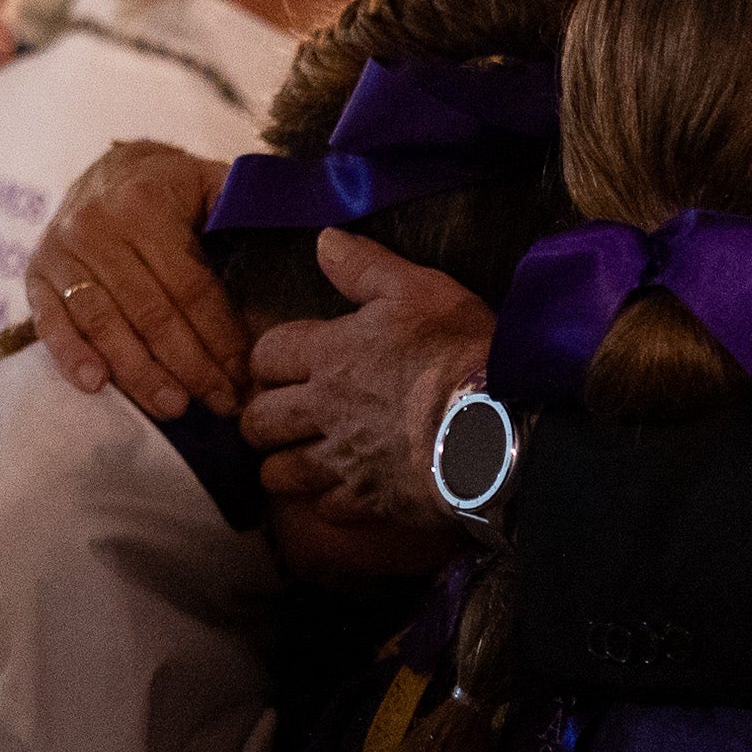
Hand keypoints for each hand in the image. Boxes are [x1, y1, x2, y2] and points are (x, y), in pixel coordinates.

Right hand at [26, 141, 245, 418]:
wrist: (105, 173)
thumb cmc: (170, 190)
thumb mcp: (207, 181)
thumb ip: (241, 204)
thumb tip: (294, 223)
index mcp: (146, 204)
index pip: (190, 286)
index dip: (220, 335)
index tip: (245, 374)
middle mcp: (97, 227)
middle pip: (151, 312)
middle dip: (190, 366)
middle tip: (220, 404)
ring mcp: (61, 253)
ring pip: (106, 325)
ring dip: (140, 373)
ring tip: (174, 408)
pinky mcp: (35, 276)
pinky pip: (52, 324)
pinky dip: (72, 357)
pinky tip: (97, 386)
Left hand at [243, 232, 492, 534]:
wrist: (494, 425)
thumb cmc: (458, 351)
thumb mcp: (418, 289)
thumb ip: (365, 267)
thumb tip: (323, 241)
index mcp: (329, 355)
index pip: (265, 356)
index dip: (267, 359)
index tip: (283, 364)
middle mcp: (322, 411)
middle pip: (258, 422)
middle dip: (260, 419)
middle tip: (279, 416)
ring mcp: (341, 461)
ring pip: (279, 474)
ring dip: (283, 466)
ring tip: (299, 459)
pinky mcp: (367, 500)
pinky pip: (325, 510)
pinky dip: (327, 503)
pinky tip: (341, 493)